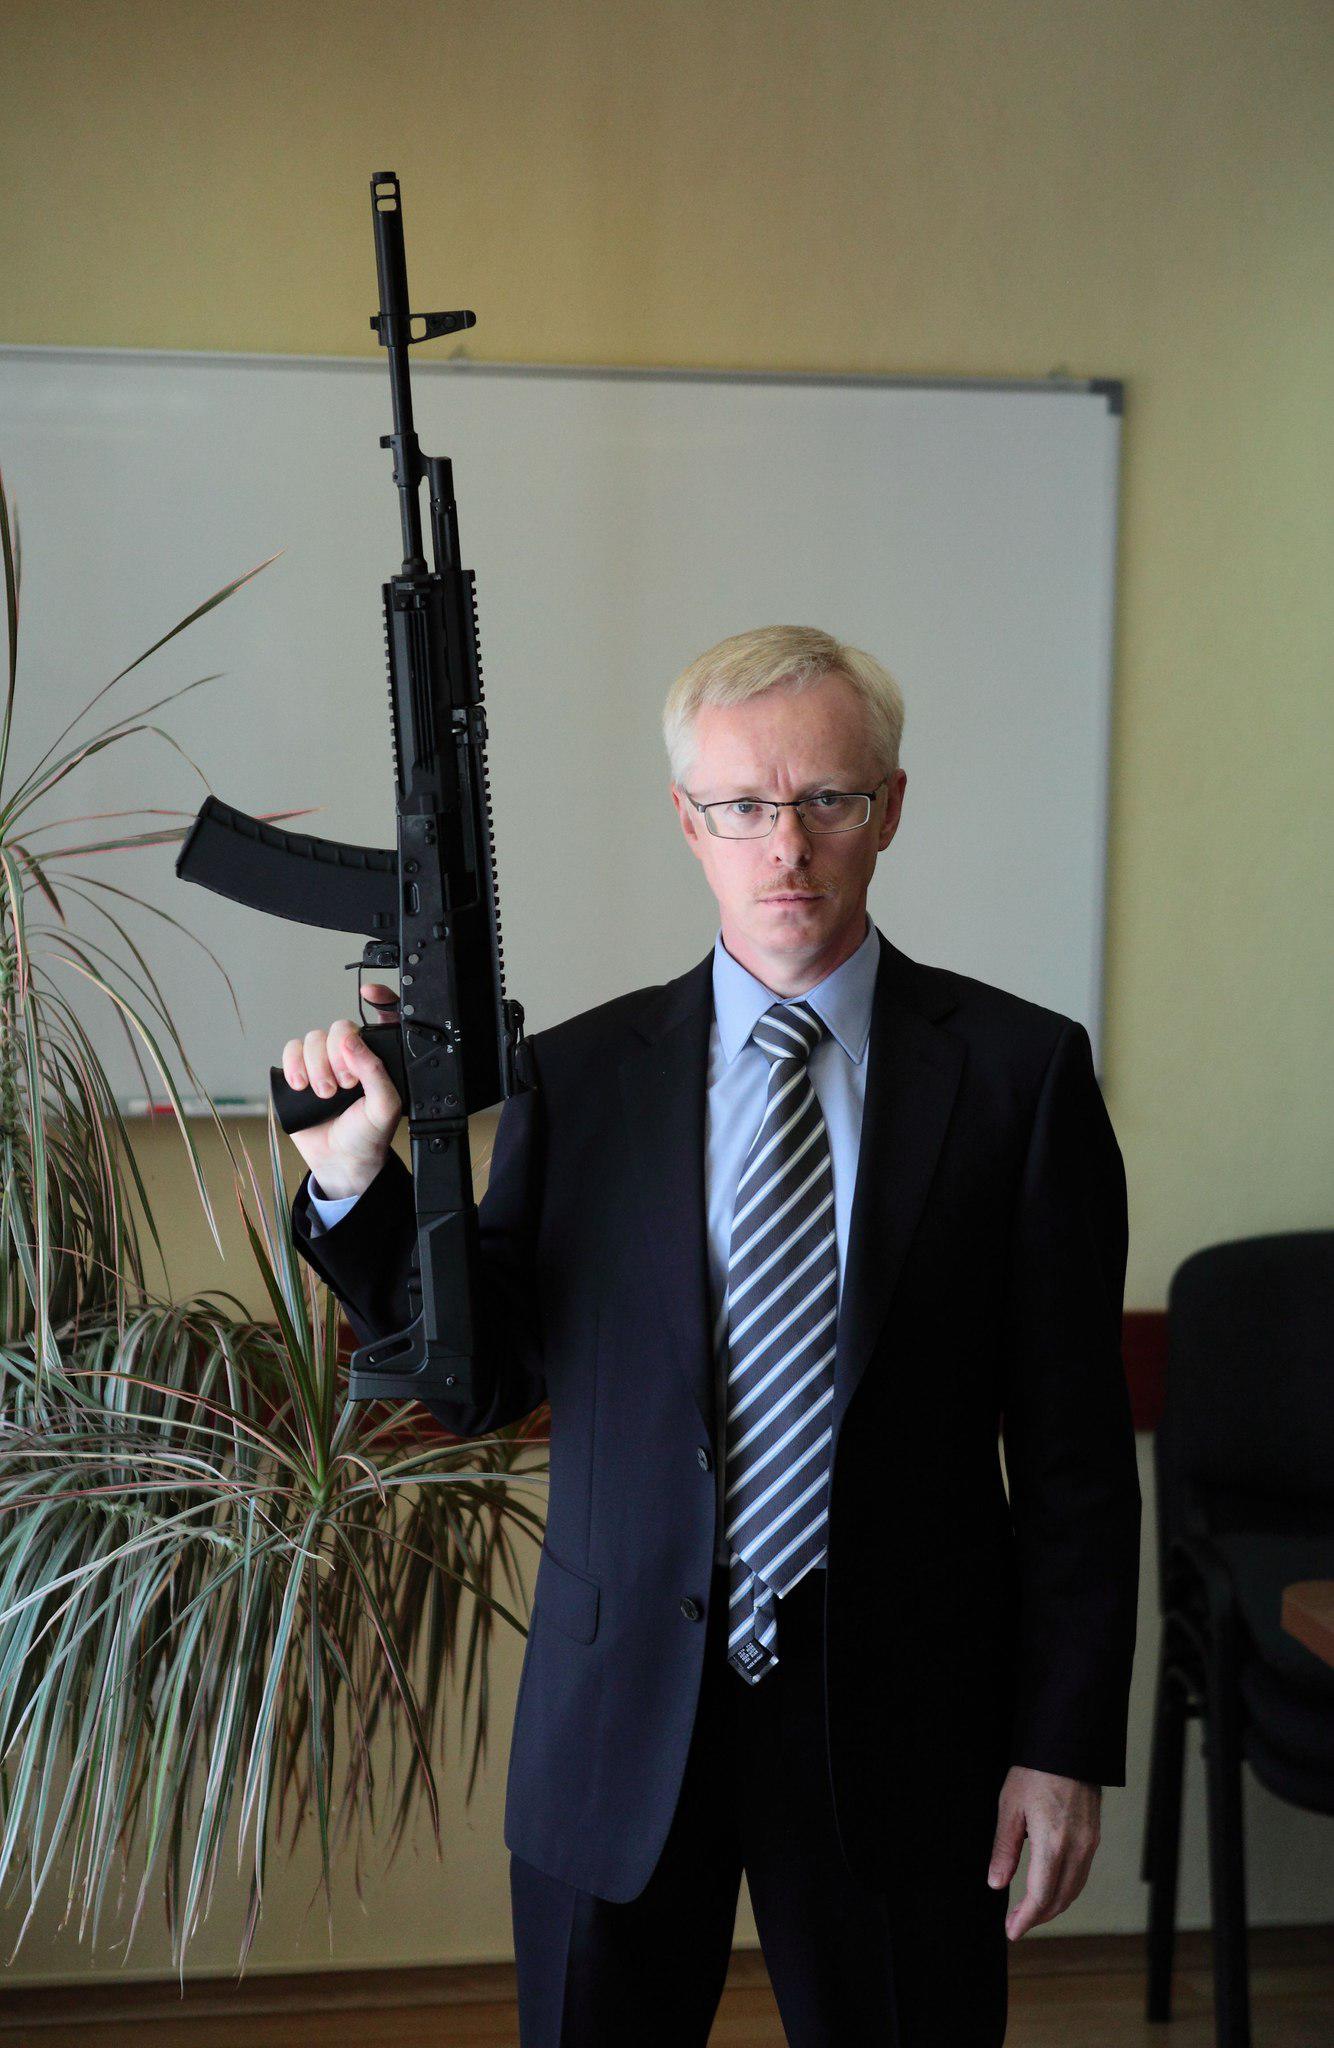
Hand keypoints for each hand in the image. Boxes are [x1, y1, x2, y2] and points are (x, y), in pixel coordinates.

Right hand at [280, 982, 402, 1199]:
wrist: (340, 1162)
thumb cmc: (368, 1135)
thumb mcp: (383, 1107)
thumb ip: (375, 1072)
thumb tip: (350, 1041)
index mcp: (378, 1058)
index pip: (382, 1018)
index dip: (379, 999)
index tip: (369, 993)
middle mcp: (351, 1056)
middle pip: (338, 1028)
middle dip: (338, 1055)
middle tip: (345, 1084)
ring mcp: (324, 1063)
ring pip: (313, 1039)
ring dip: (315, 1065)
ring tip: (324, 1094)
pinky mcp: (300, 1072)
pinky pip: (291, 1049)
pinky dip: (293, 1063)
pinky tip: (301, 1084)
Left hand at [987, 1766, 1100, 1938]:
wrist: (1069, 1747)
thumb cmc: (1036, 1772)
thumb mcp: (1010, 1807)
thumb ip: (1004, 1849)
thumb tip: (996, 1884)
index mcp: (1053, 1843)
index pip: (1040, 1895)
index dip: (1026, 1918)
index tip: (1012, 1931)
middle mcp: (1077, 1849)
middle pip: (1059, 1899)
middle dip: (1037, 1917)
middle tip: (1015, 1924)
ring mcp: (1089, 1845)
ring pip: (1073, 1890)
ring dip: (1052, 1906)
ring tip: (1029, 1911)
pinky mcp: (1094, 1838)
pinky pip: (1081, 1875)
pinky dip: (1065, 1890)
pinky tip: (1049, 1889)